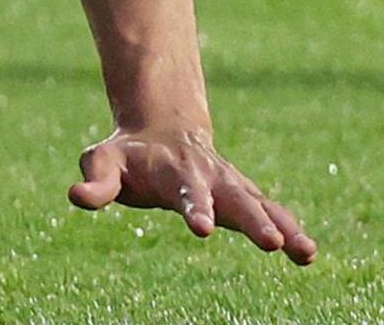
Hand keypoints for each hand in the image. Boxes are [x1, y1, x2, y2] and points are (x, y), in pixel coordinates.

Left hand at [70, 125, 317, 265]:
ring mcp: (231, 185)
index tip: (203, 228)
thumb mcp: (103, 161)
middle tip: (271, 243)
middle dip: (253, 220)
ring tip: (305, 252)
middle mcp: (210, 176)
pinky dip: (290, 229)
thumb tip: (76, 195)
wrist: (162, 129)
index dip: (195, 208)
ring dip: (283, 226)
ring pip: (261, 205)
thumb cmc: (127, 155)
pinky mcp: (245, 196)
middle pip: (235, 199)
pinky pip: (272, 212)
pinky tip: (307, 254)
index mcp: (176, 172)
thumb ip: (95, 181)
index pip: (186, 192)